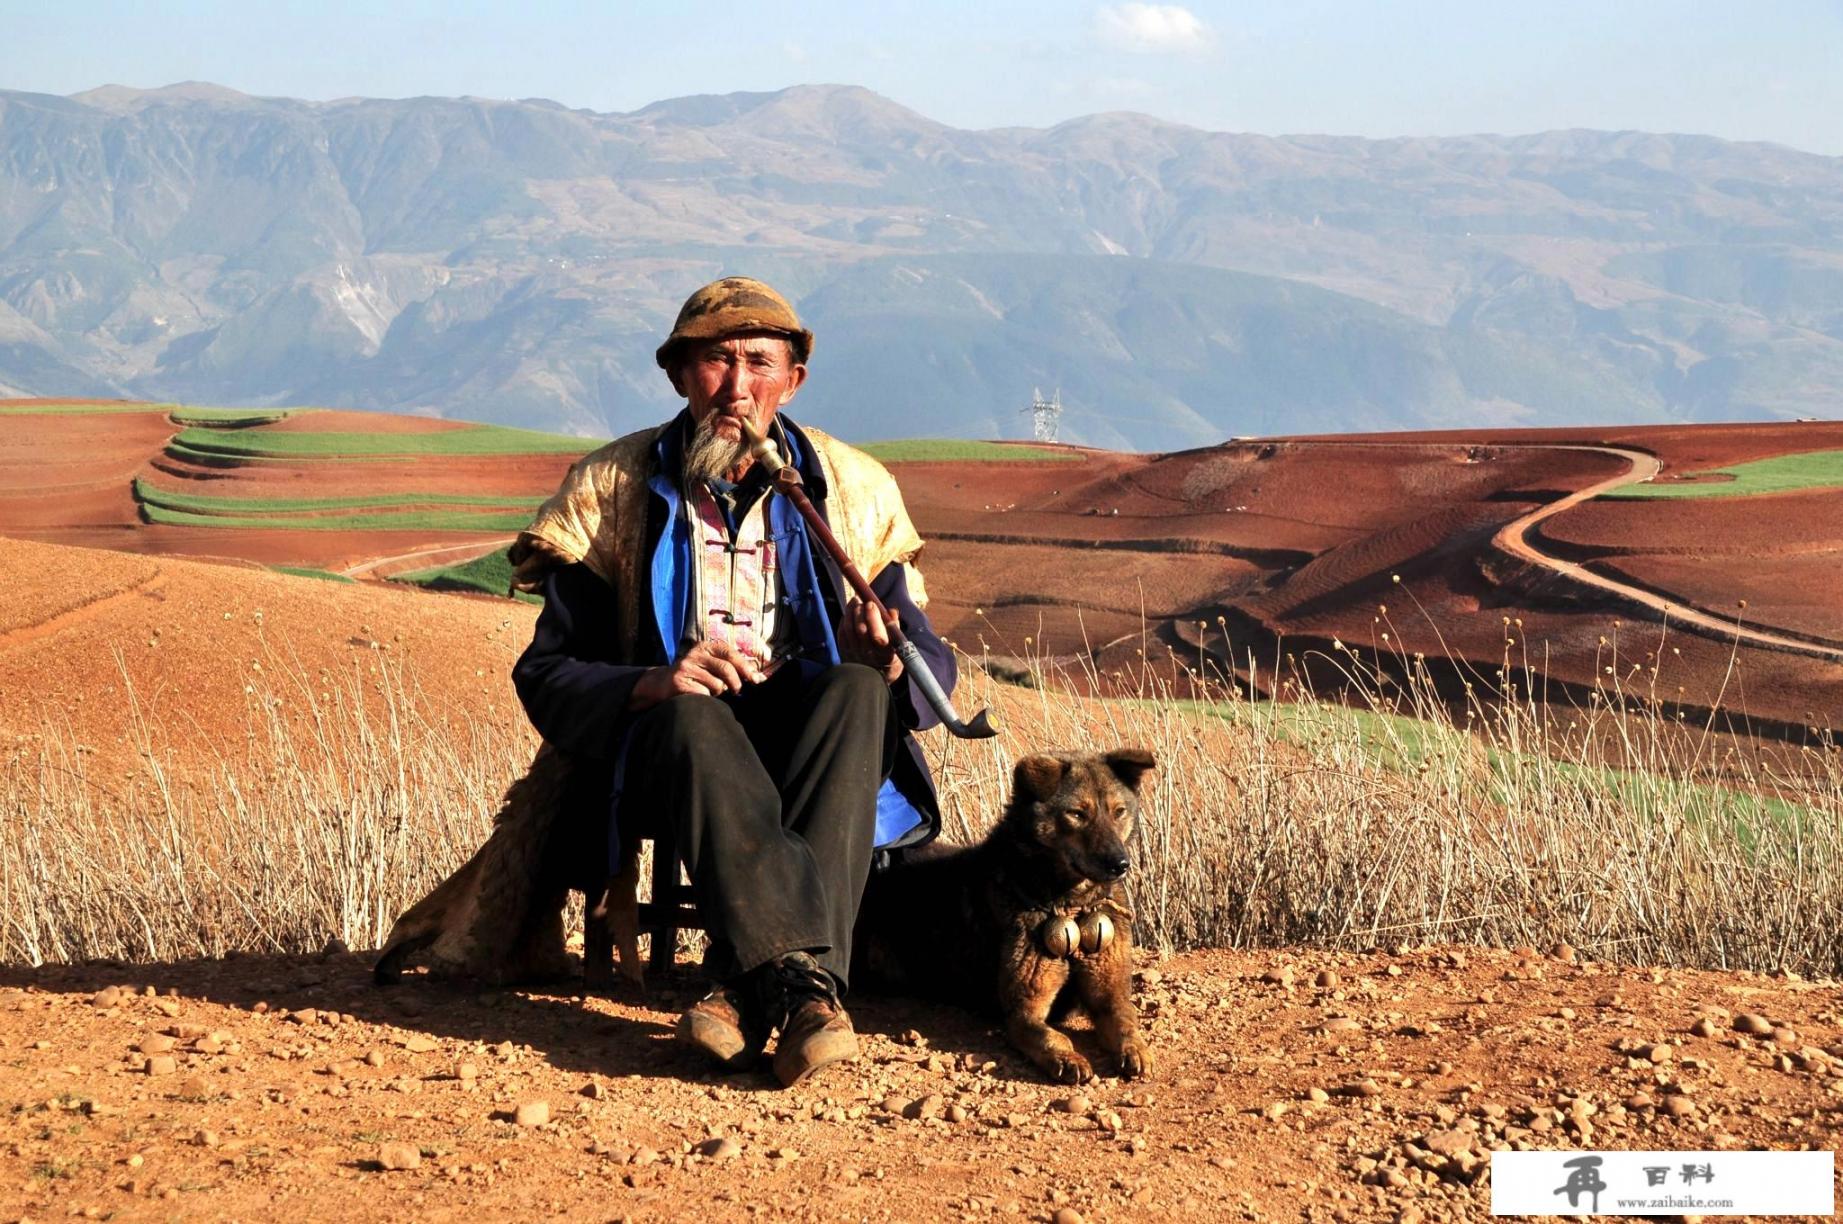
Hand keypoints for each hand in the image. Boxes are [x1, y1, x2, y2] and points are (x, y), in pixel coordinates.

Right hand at [629, 640, 765, 709]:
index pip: (730, 653)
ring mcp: (686, 668)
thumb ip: (733, 667)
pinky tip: (698, 695)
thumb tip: (759, 677)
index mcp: (706, 646)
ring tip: (709, 690)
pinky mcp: (679, 683)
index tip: (756, 680)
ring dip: (718, 692)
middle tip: (735, 691)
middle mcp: (695, 654)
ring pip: (716, 685)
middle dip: (735, 683)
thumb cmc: (695, 675)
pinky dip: (707, 699)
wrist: (662, 683)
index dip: (746, 667)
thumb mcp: (711, 664)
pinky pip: (704, 695)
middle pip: (726, 669)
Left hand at [839, 598, 902, 683]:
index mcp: (885, 654)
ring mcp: (855, 655)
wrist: (874, 679)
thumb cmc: (890, 657)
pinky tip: (848, 613)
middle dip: (860, 612)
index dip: (873, 617)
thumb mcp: (898, 646)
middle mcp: (869, 656)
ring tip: (854, 602)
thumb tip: (891, 611)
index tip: (872, 603)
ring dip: (850, 612)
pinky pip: (841, 634)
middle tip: (862, 601)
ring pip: (849, 630)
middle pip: (861, 630)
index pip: (878, 636)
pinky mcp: (845, 653)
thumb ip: (895, 628)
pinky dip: (844, 620)